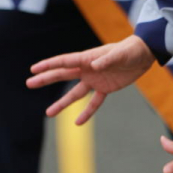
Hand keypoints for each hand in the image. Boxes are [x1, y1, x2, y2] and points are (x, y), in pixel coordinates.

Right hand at [27, 35, 153, 124]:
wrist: (143, 54)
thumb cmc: (130, 50)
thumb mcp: (120, 54)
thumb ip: (107, 60)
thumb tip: (94, 66)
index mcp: (88, 58)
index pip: (64, 61)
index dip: (49, 65)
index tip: (34, 69)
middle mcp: (87, 69)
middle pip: (62, 75)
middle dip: (46, 79)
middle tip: (29, 83)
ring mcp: (95, 79)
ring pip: (74, 93)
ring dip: (62, 103)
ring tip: (48, 113)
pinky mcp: (105, 88)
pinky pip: (94, 102)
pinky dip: (86, 112)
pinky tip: (78, 122)